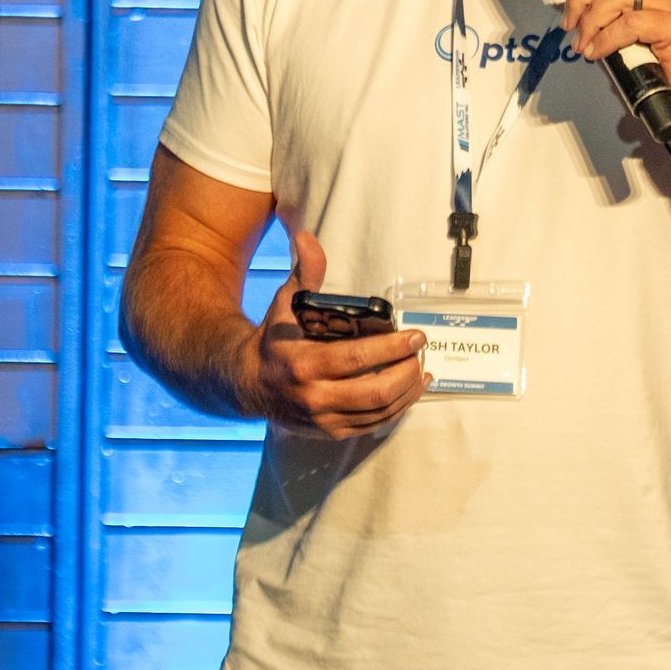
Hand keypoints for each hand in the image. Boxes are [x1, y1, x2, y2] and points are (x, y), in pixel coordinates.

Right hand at [238, 227, 428, 436]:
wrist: (248, 384)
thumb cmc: (273, 340)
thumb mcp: (284, 304)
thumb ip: (304, 273)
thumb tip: (306, 237)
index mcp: (303, 363)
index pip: (358, 359)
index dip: (392, 348)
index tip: (416, 336)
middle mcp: (314, 396)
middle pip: (375, 391)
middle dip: (407, 372)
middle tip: (421, 352)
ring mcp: (324, 419)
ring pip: (379, 411)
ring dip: (408, 392)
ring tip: (422, 370)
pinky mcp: (331, 432)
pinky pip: (374, 425)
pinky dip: (398, 409)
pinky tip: (412, 391)